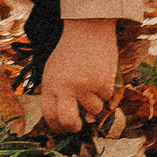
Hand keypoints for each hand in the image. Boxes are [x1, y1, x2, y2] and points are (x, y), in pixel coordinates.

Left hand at [38, 17, 119, 132]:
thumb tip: (62, 118)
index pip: (50, 116)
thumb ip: (56, 92)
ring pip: (93, 110)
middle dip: (74, 127)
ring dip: (94, 100)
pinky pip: (106, 97)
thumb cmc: (69, 51)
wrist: (87, 28)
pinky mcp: (103, 83)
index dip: (57, 126)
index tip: (62, 128)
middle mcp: (66, 88)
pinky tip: (100, 72)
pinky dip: (105, 89)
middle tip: (78, 125)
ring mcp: (85, 86)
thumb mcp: (53, 70)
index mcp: (50, 84)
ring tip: (91, 81)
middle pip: (69, 122)